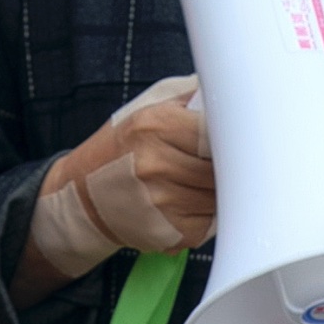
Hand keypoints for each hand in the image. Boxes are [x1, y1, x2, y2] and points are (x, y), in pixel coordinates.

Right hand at [17, 78, 215, 302]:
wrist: (85, 193)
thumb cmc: (126, 145)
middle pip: (222, 166)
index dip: (232, 136)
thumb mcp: (151, 105)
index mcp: (155, 126)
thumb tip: (234, 89)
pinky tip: (190, 201)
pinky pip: (214, 221)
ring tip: (201, 179)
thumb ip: (192, 95)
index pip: (216, 131)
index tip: (238, 137)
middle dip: (230, 163)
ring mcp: (164, 202)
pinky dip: (210, 212)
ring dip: (221, 188)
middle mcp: (157, 165)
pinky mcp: (172, 233)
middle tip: (224, 159)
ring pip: (222, 195)